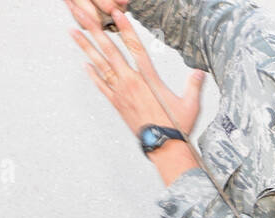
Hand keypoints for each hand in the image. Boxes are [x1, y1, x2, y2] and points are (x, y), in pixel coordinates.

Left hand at [65, 1, 205, 136]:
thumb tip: (200, 73)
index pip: (136, 47)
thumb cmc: (175, 127)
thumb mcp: (190, 104)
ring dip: (86, 47)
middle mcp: (131, 82)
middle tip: (83, 14)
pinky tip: (85, 64)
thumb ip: (193, 85)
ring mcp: (121, 92)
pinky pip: (101, 85)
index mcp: (149, 79)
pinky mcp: (117, 104)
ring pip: (100, 64)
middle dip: (95, 30)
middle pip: (110, 50)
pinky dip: (93, 74)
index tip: (117, 14)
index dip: (126, 29)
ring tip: (74, 32)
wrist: (163, 147)